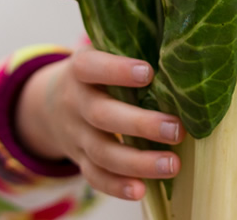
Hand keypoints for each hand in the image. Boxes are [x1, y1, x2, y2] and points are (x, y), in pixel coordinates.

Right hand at [15, 46, 183, 200]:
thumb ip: (134, 47)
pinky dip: (116, 186)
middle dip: (141, 124)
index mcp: (81, 69)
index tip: (148, 73)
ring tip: (172, 164)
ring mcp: (76, 134)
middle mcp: (75, 102)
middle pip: (102, 115)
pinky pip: (95, 176)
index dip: (117, 70)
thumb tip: (185, 46)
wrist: (51, 104)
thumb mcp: (104, 52)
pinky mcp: (80, 159)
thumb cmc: (99, 72)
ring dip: (138, 162)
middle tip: (177, 130)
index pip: (92, 67)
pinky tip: (141, 190)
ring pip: (102, 151)